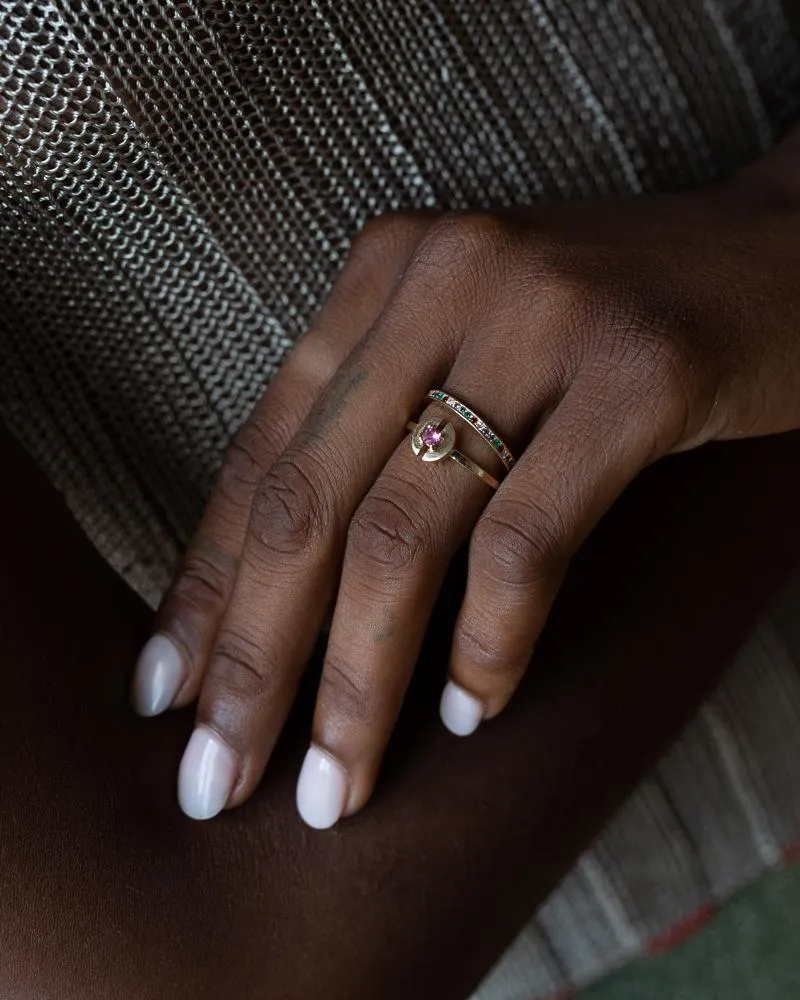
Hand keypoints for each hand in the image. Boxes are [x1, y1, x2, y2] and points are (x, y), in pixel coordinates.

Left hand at [132, 128, 799, 826]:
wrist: (773, 259)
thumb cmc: (606, 331)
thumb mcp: (470, 354)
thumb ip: (382, 435)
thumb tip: (285, 596)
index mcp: (385, 273)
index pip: (261, 452)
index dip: (204, 583)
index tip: (168, 693)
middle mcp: (443, 277)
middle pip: (308, 503)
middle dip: (255, 659)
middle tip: (220, 777)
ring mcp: (541, 317)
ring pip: (405, 535)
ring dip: (358, 682)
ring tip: (338, 785)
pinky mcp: (639, 372)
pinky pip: (529, 541)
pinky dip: (488, 644)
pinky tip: (468, 712)